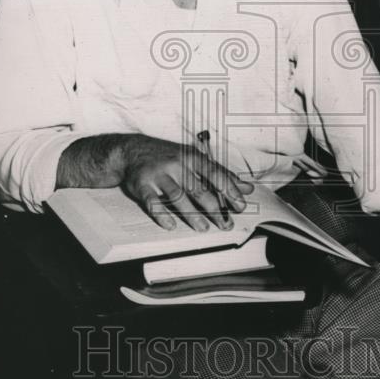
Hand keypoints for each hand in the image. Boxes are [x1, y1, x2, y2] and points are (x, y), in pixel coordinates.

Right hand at [121, 135, 253, 232]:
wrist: (133, 150)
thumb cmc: (170, 156)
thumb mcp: (195, 160)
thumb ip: (221, 174)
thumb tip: (247, 188)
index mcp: (192, 158)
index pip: (215, 174)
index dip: (229, 190)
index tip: (240, 206)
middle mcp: (177, 164)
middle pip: (198, 188)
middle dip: (214, 208)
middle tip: (226, 224)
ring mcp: (159, 174)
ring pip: (177, 196)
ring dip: (192, 214)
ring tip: (204, 228)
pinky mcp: (142, 185)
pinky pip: (152, 202)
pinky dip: (162, 215)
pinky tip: (171, 225)